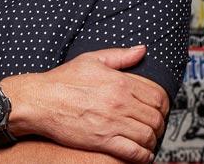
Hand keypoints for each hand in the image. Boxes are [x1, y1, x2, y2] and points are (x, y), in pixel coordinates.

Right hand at [9, 46, 166, 163]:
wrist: (40, 101)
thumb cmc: (62, 80)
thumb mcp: (92, 60)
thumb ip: (120, 56)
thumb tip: (142, 50)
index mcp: (119, 82)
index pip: (157, 95)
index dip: (164, 104)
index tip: (159, 109)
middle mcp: (119, 102)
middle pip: (156, 116)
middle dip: (159, 123)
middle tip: (154, 126)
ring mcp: (112, 122)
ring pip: (148, 135)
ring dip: (153, 140)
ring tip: (148, 140)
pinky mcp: (103, 140)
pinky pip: (134, 152)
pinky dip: (143, 156)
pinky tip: (142, 154)